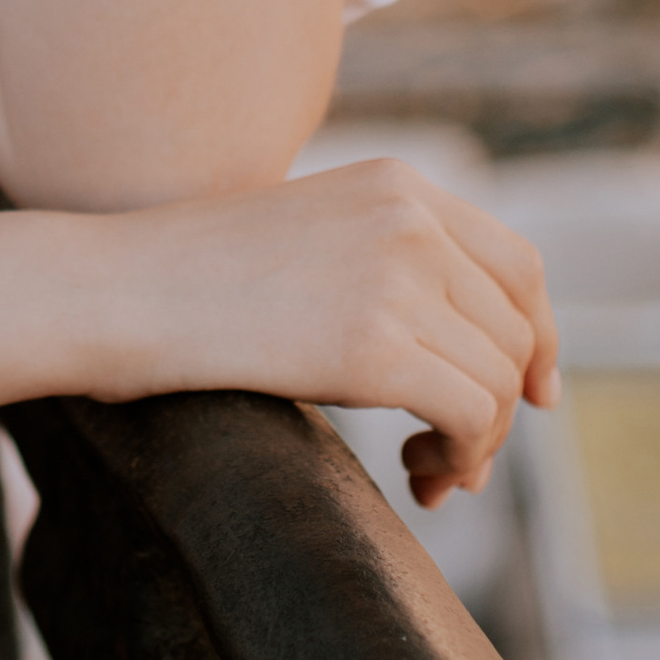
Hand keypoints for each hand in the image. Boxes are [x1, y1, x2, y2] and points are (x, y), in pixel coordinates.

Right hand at [106, 155, 561, 503]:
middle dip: (501, 407)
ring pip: (498, 380)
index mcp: (398, 184)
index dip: (540, 337)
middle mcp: (411, 219)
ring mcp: (396, 276)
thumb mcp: (312, 235)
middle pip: (516, 329)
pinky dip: (460, 456)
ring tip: (428, 472)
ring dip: (477, 443)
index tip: (534, 394)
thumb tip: (461, 347)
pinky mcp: (374, 344)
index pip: (518, 265)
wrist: (119, 286)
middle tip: (454, 458)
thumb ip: (388, 261)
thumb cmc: (193, 275)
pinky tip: (416, 475)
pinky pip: (470, 414)